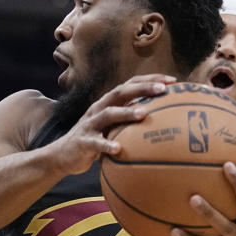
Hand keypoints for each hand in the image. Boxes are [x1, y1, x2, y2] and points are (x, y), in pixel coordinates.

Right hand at [52, 74, 173, 174]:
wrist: (63, 155)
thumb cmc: (96, 141)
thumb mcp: (113, 128)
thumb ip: (132, 123)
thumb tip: (164, 124)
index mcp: (109, 103)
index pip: (131, 85)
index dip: (150, 80)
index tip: (173, 81)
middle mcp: (99, 108)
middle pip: (121, 92)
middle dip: (143, 88)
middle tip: (163, 90)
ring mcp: (90, 123)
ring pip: (109, 114)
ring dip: (126, 112)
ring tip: (143, 114)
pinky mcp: (83, 141)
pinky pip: (96, 143)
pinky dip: (107, 145)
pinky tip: (119, 149)